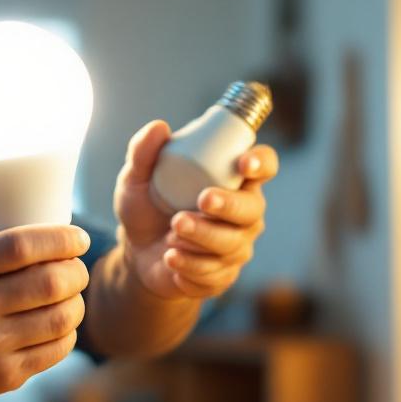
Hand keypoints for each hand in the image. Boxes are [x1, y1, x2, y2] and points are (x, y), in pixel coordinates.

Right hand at [0, 225, 90, 398]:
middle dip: (76, 273)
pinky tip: (58, 323)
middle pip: (50, 283)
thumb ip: (4, 245)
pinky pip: (59, 347)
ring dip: (76, 303)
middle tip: (76, 270)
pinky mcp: (5, 375)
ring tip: (70, 297)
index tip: (79, 239)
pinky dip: (68, 331)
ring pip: (62, 318)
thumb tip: (63, 236)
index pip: (20, 246)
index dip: (60, 240)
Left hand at [114, 120, 277, 299]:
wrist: (136, 253)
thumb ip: (143, 152)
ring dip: (201, 236)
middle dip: (228, 204)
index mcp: (232, 179)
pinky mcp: (223, 274)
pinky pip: (215, 272)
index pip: (264, 165)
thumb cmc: (146, 207)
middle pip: (253, 208)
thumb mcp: (136, 179)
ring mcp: (236, 245)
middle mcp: (243, 212)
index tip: (244, 164)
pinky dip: (190, 265)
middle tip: (202, 200)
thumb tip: (159, 127)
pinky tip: (170, 258)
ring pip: (231, 242)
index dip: (261, 163)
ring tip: (172, 233)